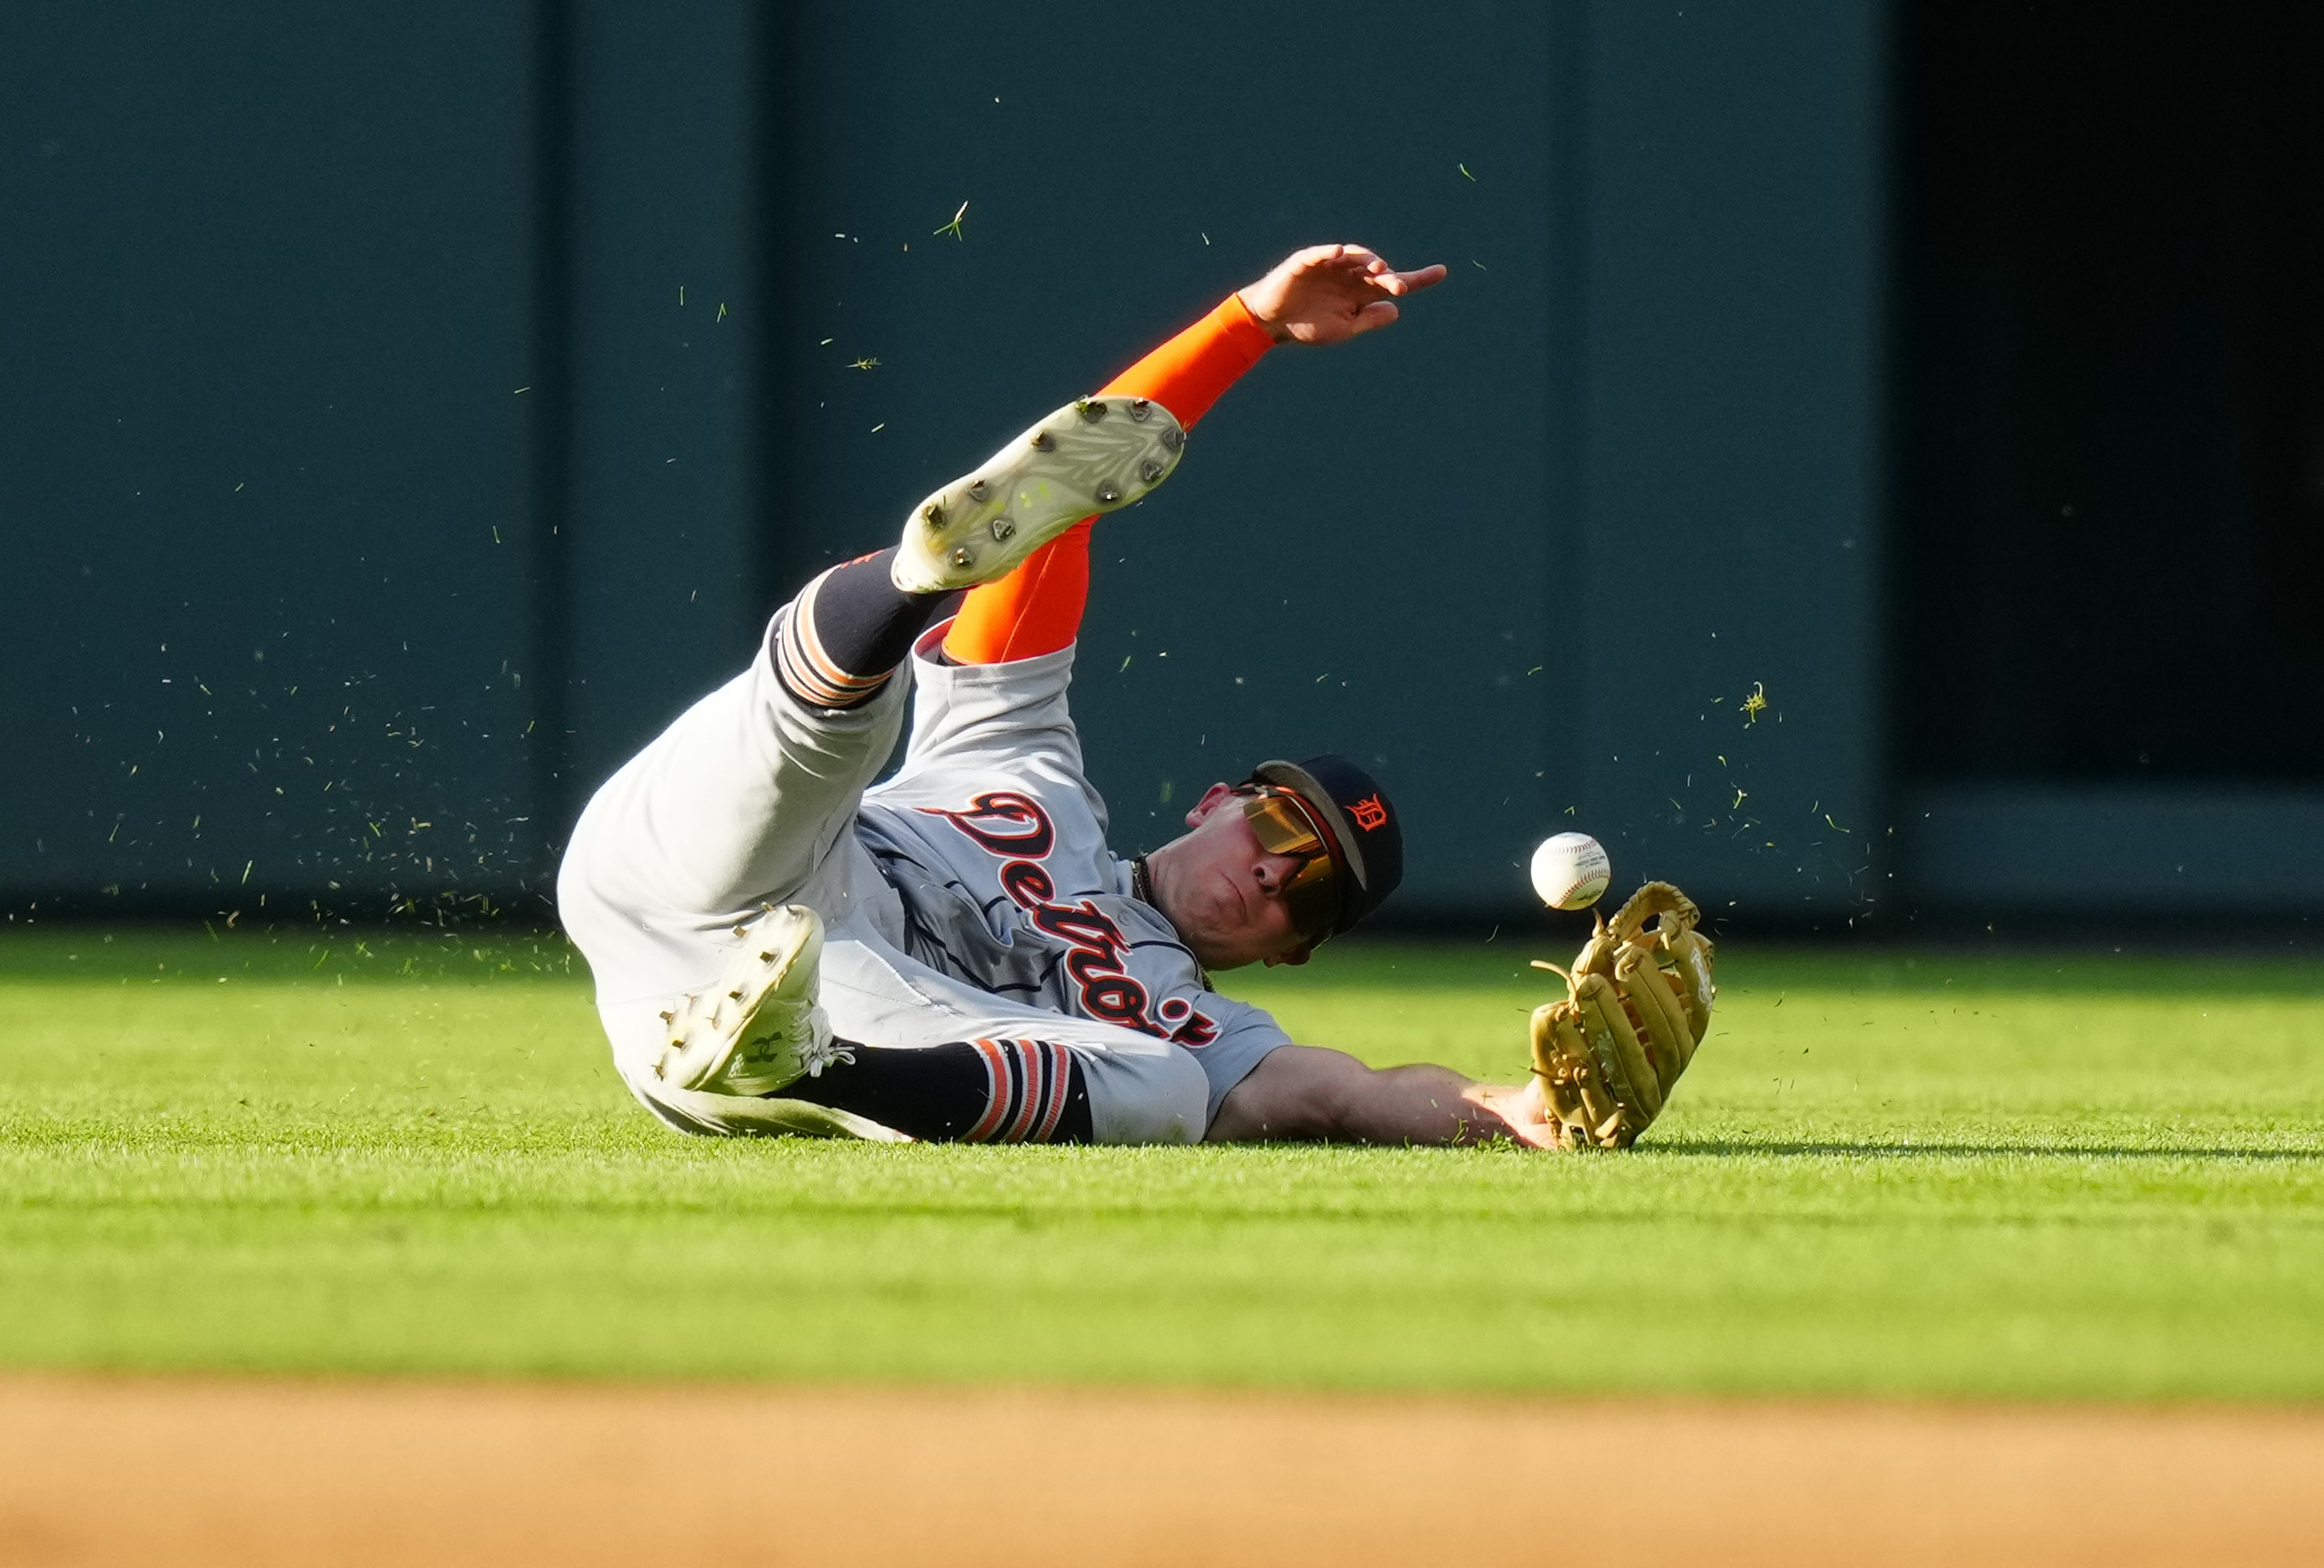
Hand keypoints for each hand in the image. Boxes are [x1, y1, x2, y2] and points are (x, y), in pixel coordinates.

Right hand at [1237, 244, 1446, 345]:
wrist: (1272, 325)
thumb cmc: (1308, 326)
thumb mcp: (1343, 329)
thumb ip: (1368, 320)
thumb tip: (1396, 310)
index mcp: (1360, 292)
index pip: (1393, 282)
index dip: (1417, 278)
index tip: (1442, 272)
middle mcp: (1349, 275)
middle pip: (1376, 271)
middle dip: (1389, 277)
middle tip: (1398, 286)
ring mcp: (1329, 266)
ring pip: (1353, 257)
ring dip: (1366, 260)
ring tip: (1378, 267)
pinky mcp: (1306, 262)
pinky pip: (1319, 254)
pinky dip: (1329, 252)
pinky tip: (1339, 253)